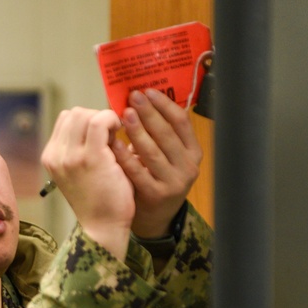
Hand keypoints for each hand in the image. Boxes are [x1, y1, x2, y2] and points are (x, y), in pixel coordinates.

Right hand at [41, 107, 134, 259]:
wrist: (103, 228)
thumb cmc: (100, 201)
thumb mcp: (81, 171)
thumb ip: (84, 147)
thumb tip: (102, 121)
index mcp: (51, 157)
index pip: (66, 120)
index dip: (87, 119)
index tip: (104, 133)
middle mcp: (56, 155)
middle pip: (74, 113)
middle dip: (96, 117)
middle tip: (112, 134)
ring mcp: (70, 156)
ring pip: (84, 114)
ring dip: (104, 119)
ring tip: (116, 136)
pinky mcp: (90, 158)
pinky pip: (99, 121)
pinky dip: (112, 120)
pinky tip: (120, 134)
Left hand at [112, 88, 202, 238]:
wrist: (154, 216)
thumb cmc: (156, 176)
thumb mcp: (166, 154)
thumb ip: (158, 132)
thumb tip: (139, 98)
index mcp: (193, 152)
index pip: (182, 122)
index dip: (165, 105)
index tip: (148, 91)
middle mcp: (188, 167)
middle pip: (167, 134)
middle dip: (149, 113)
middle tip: (133, 97)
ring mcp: (173, 182)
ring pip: (153, 152)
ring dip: (138, 131)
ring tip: (125, 114)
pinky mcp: (156, 195)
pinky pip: (138, 172)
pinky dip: (125, 156)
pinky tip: (114, 143)